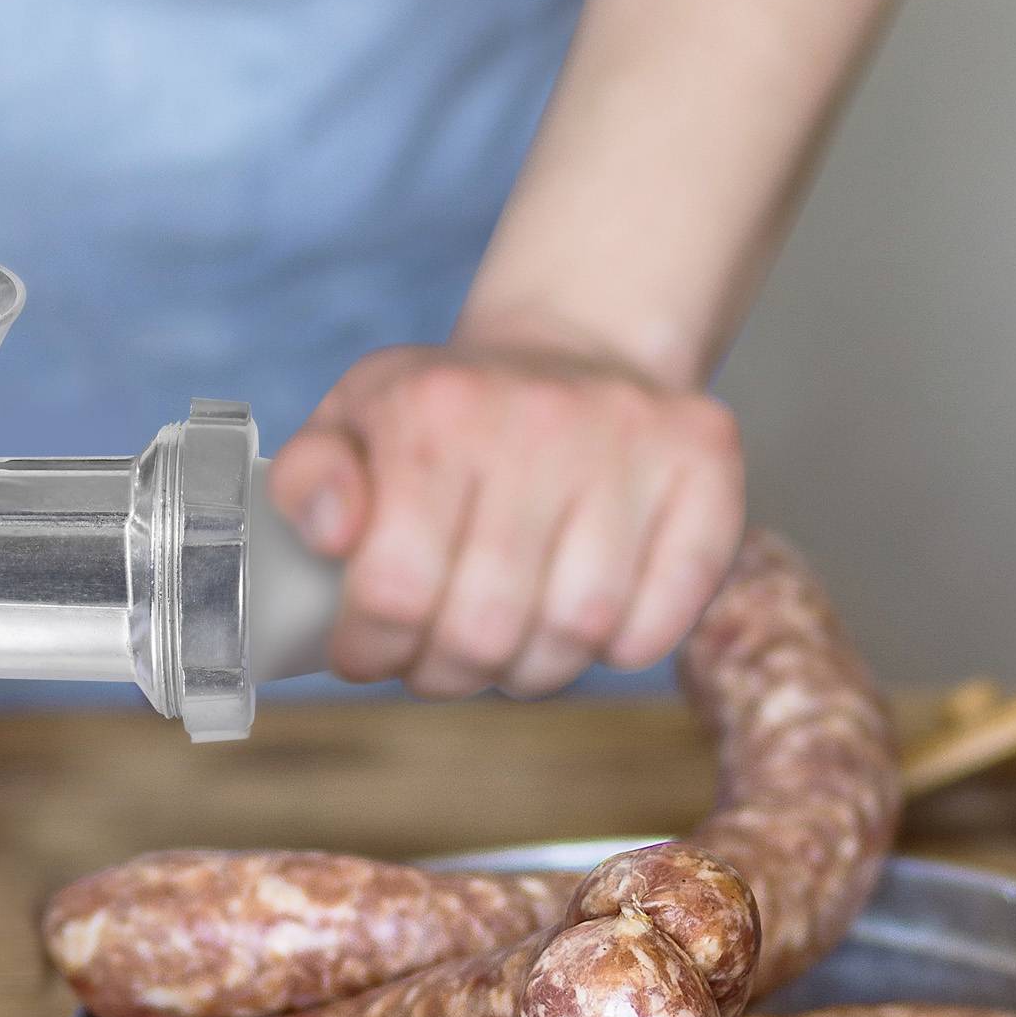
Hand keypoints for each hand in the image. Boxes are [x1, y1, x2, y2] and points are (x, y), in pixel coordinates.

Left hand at [269, 341, 744, 697]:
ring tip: (503, 645)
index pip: (396, 588)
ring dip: (528, 669)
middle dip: (445, 670)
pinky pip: (660, 620)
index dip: (372, 647)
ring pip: (575, 633)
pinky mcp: (706, 466)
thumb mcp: (354, 421)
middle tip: (435, 659)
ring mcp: (633, 440)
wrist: (572, 346)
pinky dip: (616, 648)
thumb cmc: (449, 415)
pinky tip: (583, 622)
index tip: (367, 652)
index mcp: (436, 411)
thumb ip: (309, 480)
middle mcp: (540, 417)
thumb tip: (334, 534)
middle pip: (484, 627)